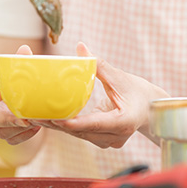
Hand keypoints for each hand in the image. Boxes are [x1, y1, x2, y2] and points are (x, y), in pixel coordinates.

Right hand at [0, 44, 41, 145]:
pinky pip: (10, 139)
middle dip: (6, 119)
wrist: (2, 90)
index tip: (0, 94)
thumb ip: (16, 59)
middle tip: (24, 119)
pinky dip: (24, 135)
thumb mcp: (6, 65)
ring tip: (36, 123)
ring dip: (18, 129)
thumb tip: (26, 50)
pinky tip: (36, 127)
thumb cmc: (3, 75)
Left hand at [32, 42, 168, 147]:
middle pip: (81, 131)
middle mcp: (115, 136)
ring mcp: (109, 142)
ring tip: (34, 117)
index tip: (54, 118)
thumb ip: (99, 65)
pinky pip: (81, 134)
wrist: (153, 109)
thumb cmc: (138, 91)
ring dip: (57, 127)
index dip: (73, 123)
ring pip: (78, 135)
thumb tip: (80, 46)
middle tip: (33, 115)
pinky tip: (46, 119)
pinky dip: (65, 127)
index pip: (94, 124)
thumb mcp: (120, 77)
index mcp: (123, 122)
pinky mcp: (103, 141)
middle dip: (57, 124)